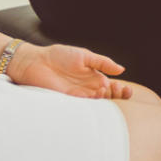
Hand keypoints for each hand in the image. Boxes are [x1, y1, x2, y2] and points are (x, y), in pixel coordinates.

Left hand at [7, 42, 132, 99]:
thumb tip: (122, 70)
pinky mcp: (68, 101)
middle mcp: (88, 87)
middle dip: (116, 96)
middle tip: (119, 90)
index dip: (120, 89)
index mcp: (94, 76)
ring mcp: (78, 95)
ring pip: (97, 102)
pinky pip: (83, 105)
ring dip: (105, 99)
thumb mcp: (85, 56)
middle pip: (107, 96)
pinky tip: (96, 96)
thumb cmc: (59, 55)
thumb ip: (103, 63)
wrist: (36, 62)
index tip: (124, 87)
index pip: (111, 86)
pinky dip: (92, 103)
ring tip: (105, 90)